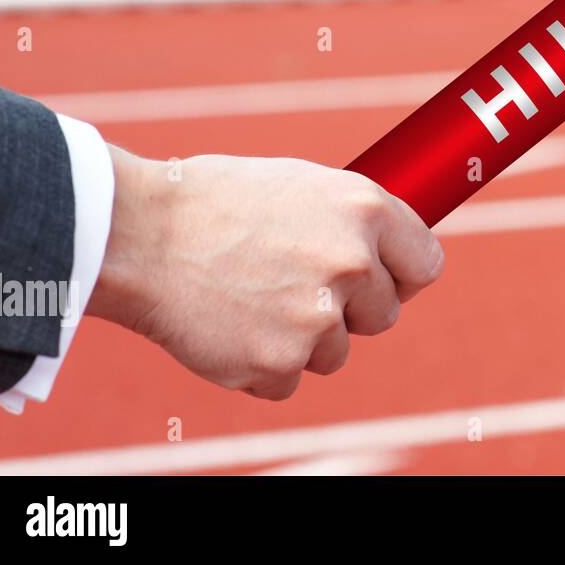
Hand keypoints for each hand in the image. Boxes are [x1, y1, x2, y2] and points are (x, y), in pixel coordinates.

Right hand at [88, 146, 443, 399]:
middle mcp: (351, 263)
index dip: (402, 275)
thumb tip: (392, 254)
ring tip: (252, 298)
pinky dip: (263, 364)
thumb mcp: (303, 186)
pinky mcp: (278, 363)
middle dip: (348, 309)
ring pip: (337, 352)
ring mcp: (317, 318)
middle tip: (294, 285)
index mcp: (365, 210)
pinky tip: (232, 326)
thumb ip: (354, 222)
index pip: (426, 264)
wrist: (138, 235)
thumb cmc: (217, 202)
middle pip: (384, 315)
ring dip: (302, 338)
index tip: (384, 280)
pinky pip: (291, 379)